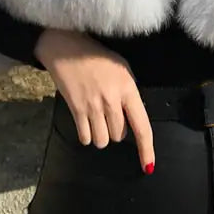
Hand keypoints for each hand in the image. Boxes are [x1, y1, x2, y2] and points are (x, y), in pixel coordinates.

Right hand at [34, 28, 154, 173]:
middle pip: (119, 135)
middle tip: (109, 113)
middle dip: (117, 130)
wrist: (66, 47)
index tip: (148, 166)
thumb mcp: (122, 68)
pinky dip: (87, 135)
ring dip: (101, 135)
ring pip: (102, 140)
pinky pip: (85, 137)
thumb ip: (128, 92)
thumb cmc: (97, 56)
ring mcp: (93, 106)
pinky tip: (85, 122)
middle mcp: (112, 100)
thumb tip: (132, 117)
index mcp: (128, 88)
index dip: (146, 149)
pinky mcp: (76, 109)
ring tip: (96, 118)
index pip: (141, 126)